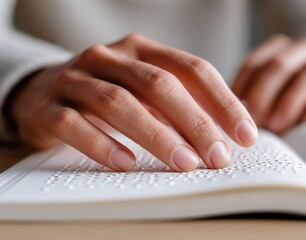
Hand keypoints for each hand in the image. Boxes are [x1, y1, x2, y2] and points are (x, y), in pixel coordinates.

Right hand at [9, 33, 257, 171]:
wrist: (42, 91)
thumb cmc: (107, 93)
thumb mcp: (145, 91)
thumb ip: (180, 104)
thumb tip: (226, 134)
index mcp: (142, 49)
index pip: (192, 69)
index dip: (223, 101)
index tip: (245, 134)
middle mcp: (110, 58)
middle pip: (159, 85)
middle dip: (194, 122)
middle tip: (217, 155)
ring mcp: (76, 79)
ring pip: (118, 102)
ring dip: (156, 135)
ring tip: (183, 163)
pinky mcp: (47, 106)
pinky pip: (74, 123)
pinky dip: (101, 144)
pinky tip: (126, 163)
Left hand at [232, 34, 305, 133]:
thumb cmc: (291, 103)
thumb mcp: (269, 99)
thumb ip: (252, 103)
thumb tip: (230, 122)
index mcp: (278, 51)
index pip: (254, 63)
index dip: (241, 87)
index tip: (232, 112)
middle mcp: (303, 51)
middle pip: (279, 65)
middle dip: (263, 94)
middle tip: (253, 121)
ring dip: (290, 101)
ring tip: (277, 126)